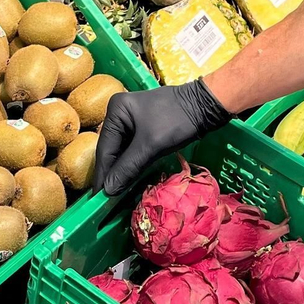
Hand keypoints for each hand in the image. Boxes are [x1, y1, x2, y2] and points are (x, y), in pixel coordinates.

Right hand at [93, 79, 230, 194]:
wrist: (205, 106)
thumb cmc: (176, 120)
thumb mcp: (151, 145)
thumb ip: (128, 167)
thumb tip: (108, 190)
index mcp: (116, 110)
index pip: (104, 148)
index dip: (103, 174)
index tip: (98, 196)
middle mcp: (119, 113)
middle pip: (111, 149)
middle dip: (111, 173)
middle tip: (106, 198)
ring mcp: (130, 120)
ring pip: (121, 150)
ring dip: (121, 170)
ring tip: (115, 193)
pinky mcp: (142, 127)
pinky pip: (132, 149)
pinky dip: (131, 163)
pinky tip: (129, 178)